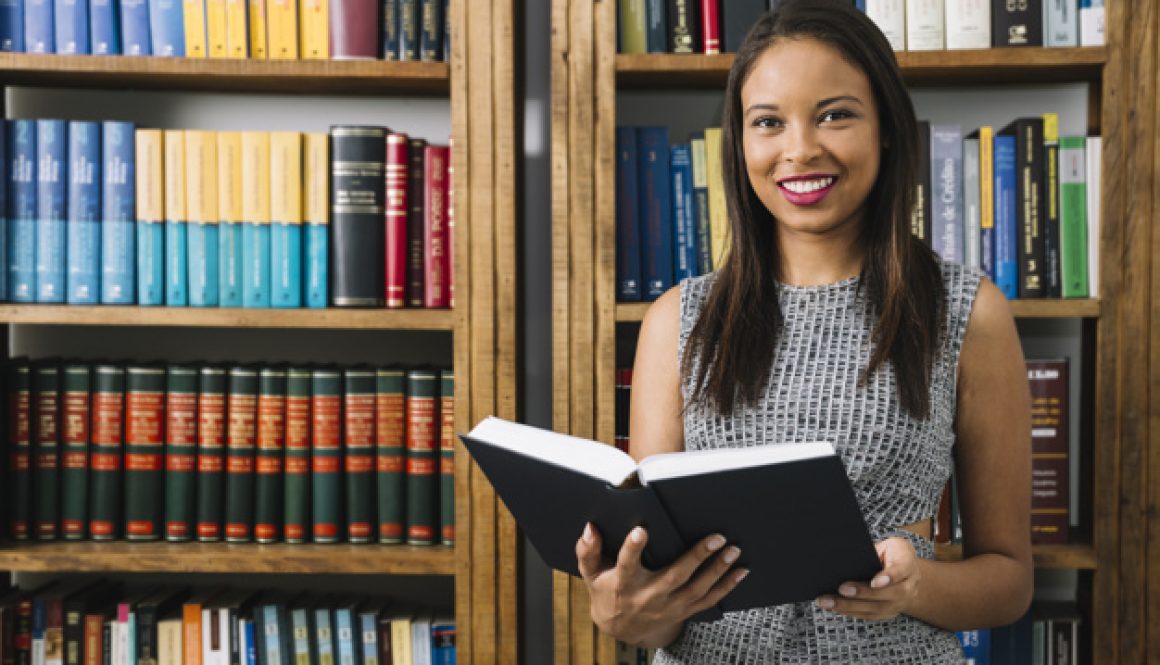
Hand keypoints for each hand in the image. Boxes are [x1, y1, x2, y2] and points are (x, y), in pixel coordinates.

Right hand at [575, 522, 748, 647]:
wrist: (621, 629)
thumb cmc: (606, 592)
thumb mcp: (591, 573)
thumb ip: (588, 551)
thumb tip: (590, 528)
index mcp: (623, 583)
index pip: (626, 565)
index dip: (633, 549)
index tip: (641, 531)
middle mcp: (648, 596)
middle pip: (674, 576)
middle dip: (696, 557)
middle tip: (715, 538)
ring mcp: (668, 606)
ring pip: (696, 589)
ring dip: (717, 570)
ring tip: (733, 551)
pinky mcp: (683, 611)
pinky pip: (708, 601)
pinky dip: (726, 587)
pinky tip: (741, 572)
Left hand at [815, 537, 920, 621]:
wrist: (909, 573)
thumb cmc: (893, 553)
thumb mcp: (889, 545)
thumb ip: (873, 551)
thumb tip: (845, 556)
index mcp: (908, 564)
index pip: (900, 571)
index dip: (889, 577)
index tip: (874, 582)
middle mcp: (908, 587)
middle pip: (887, 594)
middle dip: (862, 593)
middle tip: (841, 589)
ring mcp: (900, 603)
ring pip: (876, 608)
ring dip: (849, 606)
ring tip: (827, 602)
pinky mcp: (889, 612)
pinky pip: (870, 615)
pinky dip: (850, 612)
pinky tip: (834, 607)